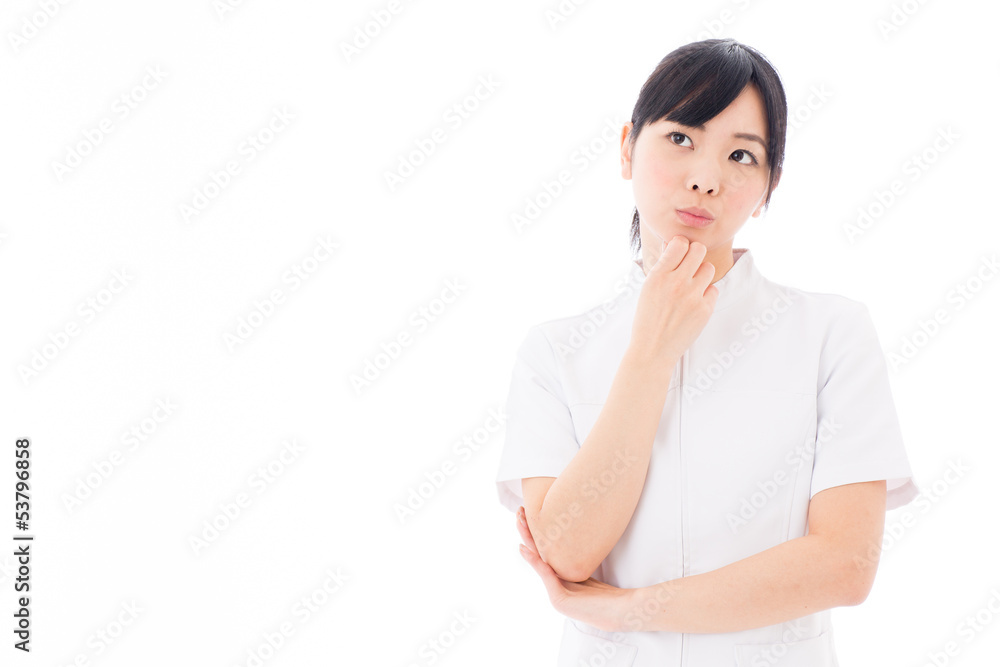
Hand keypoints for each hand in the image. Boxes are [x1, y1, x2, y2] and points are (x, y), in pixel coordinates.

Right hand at [514, 505, 633, 632]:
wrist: (620, 611)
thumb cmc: (607, 592)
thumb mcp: (585, 570)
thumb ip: (574, 560)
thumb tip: (572, 535)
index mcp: (558, 580)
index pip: (542, 553)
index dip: (533, 534)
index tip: (527, 512)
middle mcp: (553, 588)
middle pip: (535, 554)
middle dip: (526, 532)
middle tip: (519, 511)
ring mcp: (555, 596)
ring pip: (537, 562)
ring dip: (527, 540)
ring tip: (520, 522)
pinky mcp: (560, 601)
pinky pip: (546, 576)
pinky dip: (536, 561)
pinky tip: (526, 549)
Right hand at [629, 236, 718, 372]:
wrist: (652, 350)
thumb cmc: (647, 319)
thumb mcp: (647, 289)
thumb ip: (662, 268)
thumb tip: (674, 245)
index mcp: (658, 276)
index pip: (680, 243)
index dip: (682, 246)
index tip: (680, 253)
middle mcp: (676, 283)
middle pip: (699, 250)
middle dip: (695, 255)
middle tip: (690, 265)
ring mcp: (692, 296)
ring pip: (709, 268)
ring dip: (702, 274)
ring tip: (692, 286)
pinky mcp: (704, 310)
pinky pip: (714, 290)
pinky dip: (706, 295)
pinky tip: (694, 304)